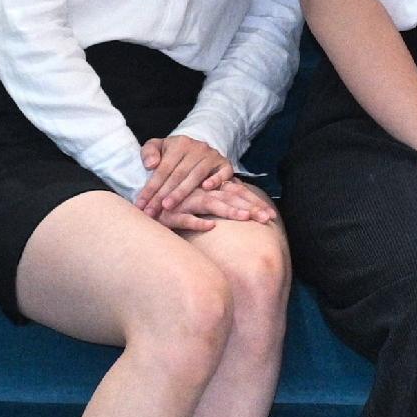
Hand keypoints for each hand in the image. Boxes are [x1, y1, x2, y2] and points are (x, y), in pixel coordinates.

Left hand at [138, 135, 235, 223]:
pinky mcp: (225, 164)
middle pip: (178, 174)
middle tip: (151, 211)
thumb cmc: (172, 152)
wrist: (197, 148)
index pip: (163, 168)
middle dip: (163, 195)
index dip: (151, 187)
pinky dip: (216, 180)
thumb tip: (151, 165)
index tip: (141, 204)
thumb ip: (149, 152)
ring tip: (167, 207)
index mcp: (179, 143)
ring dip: (181, 193)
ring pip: (196, 176)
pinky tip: (206, 188)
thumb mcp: (157, 146)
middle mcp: (198, 148)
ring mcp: (212, 156)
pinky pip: (223, 173)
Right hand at [157, 176, 278, 232]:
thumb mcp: (197, 201)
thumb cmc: (175, 203)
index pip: (237, 195)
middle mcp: (201, 194)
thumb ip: (217, 202)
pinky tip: (210, 226)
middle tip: (268, 218)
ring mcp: (186, 203)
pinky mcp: (170, 214)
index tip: (272, 216)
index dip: (254, 204)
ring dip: (228, 210)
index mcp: (210, 190)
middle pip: (230, 199)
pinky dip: (197, 222)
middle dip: (250, 208)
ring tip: (245, 217)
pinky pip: (185, 218)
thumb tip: (238, 211)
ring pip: (210, 204)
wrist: (145, 200)